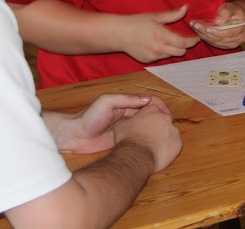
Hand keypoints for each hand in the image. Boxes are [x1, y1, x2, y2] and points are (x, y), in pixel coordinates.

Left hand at [50, 93, 165, 152]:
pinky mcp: (123, 139)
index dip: (159, 106)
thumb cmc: (89, 116)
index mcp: (126, 103)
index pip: (148, 101)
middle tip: (169, 127)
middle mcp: (128, 114)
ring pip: (146, 126)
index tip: (167, 114)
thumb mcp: (107, 102)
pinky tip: (153, 144)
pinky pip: (139, 137)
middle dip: (161, 118)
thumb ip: (126, 99)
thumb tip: (148, 100)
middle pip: (150, 113)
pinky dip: (147, 139)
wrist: (75, 136)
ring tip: (164, 135)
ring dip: (155, 128)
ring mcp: (127, 127)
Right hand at [113, 101, 181, 172]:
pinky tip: (159, 153)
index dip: (148, 120)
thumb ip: (128, 119)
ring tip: (153, 147)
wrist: (136, 156)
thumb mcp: (121, 124)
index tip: (145, 127)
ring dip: (164, 138)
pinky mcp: (178, 143)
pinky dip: (169, 148)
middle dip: (157, 127)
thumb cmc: (127, 140)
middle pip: (163, 120)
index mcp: (152, 109)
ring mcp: (173, 130)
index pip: (153, 111)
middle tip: (149, 137)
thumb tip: (128, 119)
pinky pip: (174, 145)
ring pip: (169, 132)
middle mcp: (165, 117)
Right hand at [115, 6, 199, 62]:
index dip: (192, 41)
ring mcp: (153, 56)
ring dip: (173, 49)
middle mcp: (158, 47)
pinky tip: (156, 45)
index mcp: (161, 35)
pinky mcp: (148, 60)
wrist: (119, 34)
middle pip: (181, 52)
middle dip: (184, 46)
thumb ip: (173, 15)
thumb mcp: (155, 16)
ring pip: (171, 55)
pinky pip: (161, 58)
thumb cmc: (137, 22)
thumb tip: (186, 8)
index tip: (196, 38)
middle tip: (184, 39)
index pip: (183, 43)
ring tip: (168, 41)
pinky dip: (163, 52)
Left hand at [189, 2, 244, 49]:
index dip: (217, 31)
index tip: (207, 28)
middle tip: (196, 25)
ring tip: (195, 27)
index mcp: (243, 28)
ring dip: (204, 35)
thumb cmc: (233, 10)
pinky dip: (205, 37)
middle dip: (207, 32)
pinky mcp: (225, 45)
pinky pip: (214, 43)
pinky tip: (198, 31)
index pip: (229, 33)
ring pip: (216, 42)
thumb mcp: (230, 7)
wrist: (235, 16)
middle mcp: (239, 38)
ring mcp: (232, 43)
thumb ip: (225, 12)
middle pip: (221, 38)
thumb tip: (219, 21)